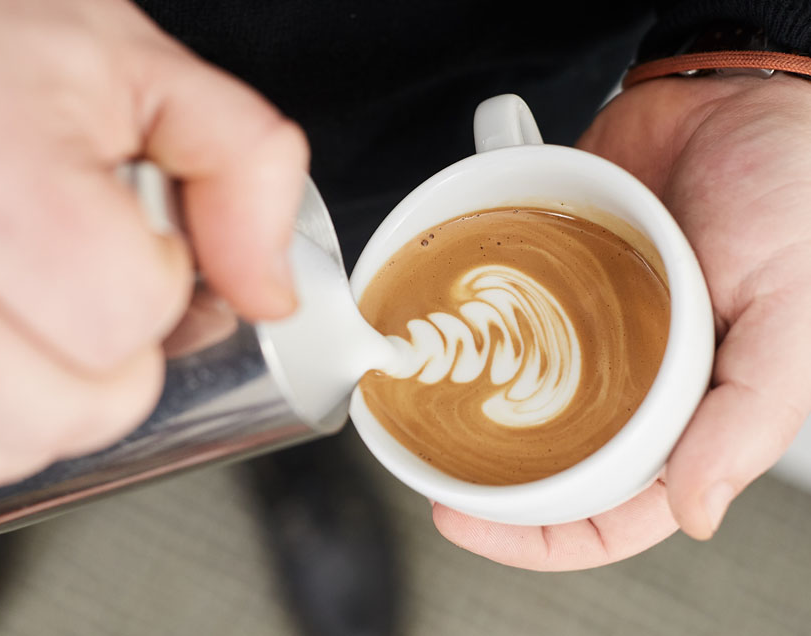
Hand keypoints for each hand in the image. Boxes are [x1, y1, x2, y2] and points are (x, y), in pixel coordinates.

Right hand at [0, 0, 306, 494]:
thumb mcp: (139, 70)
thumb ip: (244, 164)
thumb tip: (270, 293)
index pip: (126, 315)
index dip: (162, 288)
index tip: (140, 243)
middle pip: (72, 406)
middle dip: (121, 363)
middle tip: (95, 292)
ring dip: (54, 406)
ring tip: (41, 319)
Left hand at [433, 74, 810, 569]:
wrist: (733, 95)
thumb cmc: (791, 196)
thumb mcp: (790, 314)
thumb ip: (749, 416)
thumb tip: (696, 514)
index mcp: (690, 412)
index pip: (613, 511)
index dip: (539, 537)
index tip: (460, 521)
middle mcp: (632, 383)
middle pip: (547, 461)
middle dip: (483, 476)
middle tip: (422, 464)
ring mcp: (588, 330)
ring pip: (515, 391)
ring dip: (463, 403)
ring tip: (411, 399)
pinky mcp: (556, 275)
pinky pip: (502, 312)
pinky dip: (467, 323)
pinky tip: (432, 327)